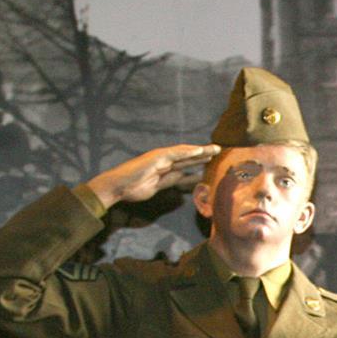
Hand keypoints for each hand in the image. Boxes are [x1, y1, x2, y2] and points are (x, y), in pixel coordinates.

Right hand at [86, 144, 219, 209]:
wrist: (118, 187)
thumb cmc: (134, 188)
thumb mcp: (159, 187)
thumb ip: (172, 182)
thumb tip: (186, 179)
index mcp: (165, 169)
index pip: (186, 165)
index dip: (199, 162)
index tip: (212, 162)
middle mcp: (164, 161)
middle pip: (188, 157)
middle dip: (203, 154)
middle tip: (218, 150)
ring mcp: (160, 158)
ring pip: (184, 153)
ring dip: (199, 151)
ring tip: (214, 149)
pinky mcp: (156, 157)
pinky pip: (174, 154)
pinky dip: (186, 152)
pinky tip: (198, 151)